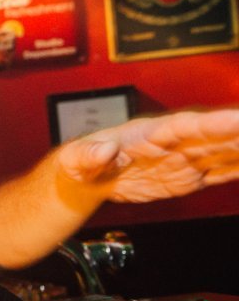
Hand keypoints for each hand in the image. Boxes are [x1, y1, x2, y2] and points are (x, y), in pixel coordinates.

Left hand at [57, 108, 238, 202]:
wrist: (87, 176)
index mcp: (150, 133)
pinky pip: (223, 171)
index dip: (215, 123)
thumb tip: (101, 151)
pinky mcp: (189, 175)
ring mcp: (186, 158)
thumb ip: (89, 154)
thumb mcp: (77, 159)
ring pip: (228, 152)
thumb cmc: (81, 159)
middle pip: (219, 135)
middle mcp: (175, 141)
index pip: (187, 126)